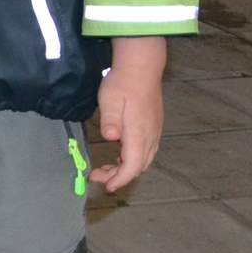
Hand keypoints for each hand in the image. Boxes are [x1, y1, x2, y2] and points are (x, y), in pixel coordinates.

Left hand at [90, 37, 167, 192]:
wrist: (142, 66)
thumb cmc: (123, 82)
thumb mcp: (110, 99)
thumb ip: (110, 119)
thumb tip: (111, 138)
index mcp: (139, 132)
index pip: (132, 165)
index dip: (121, 179)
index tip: (107, 186)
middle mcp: (150, 135)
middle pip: (138, 166)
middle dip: (119, 176)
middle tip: (97, 175)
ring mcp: (154, 131)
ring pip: (143, 159)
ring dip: (125, 167)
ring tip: (105, 168)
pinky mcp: (153, 126)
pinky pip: (145, 150)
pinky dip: (132, 158)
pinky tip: (119, 153)